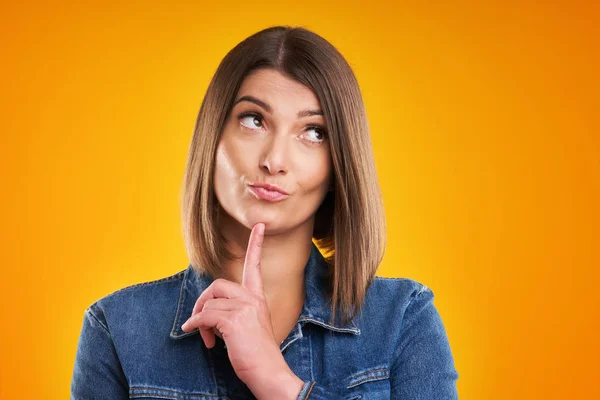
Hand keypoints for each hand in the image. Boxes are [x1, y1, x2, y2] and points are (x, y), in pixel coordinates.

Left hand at [181, 222, 302, 398]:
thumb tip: (207, 313)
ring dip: (200, 322)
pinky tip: (200, 337)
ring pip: (209, 304)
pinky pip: (205, 317)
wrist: (268, 372)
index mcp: (258, 298)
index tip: (259, 225)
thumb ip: (233, 312)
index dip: (255, 244)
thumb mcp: (249, 326)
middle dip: (203, 301)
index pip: (255, 265)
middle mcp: (253, 299)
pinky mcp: (234, 320)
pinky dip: (196, 326)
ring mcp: (244, 308)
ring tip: (208, 339)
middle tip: (200, 321)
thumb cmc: (257, 353)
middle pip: (218, 285)